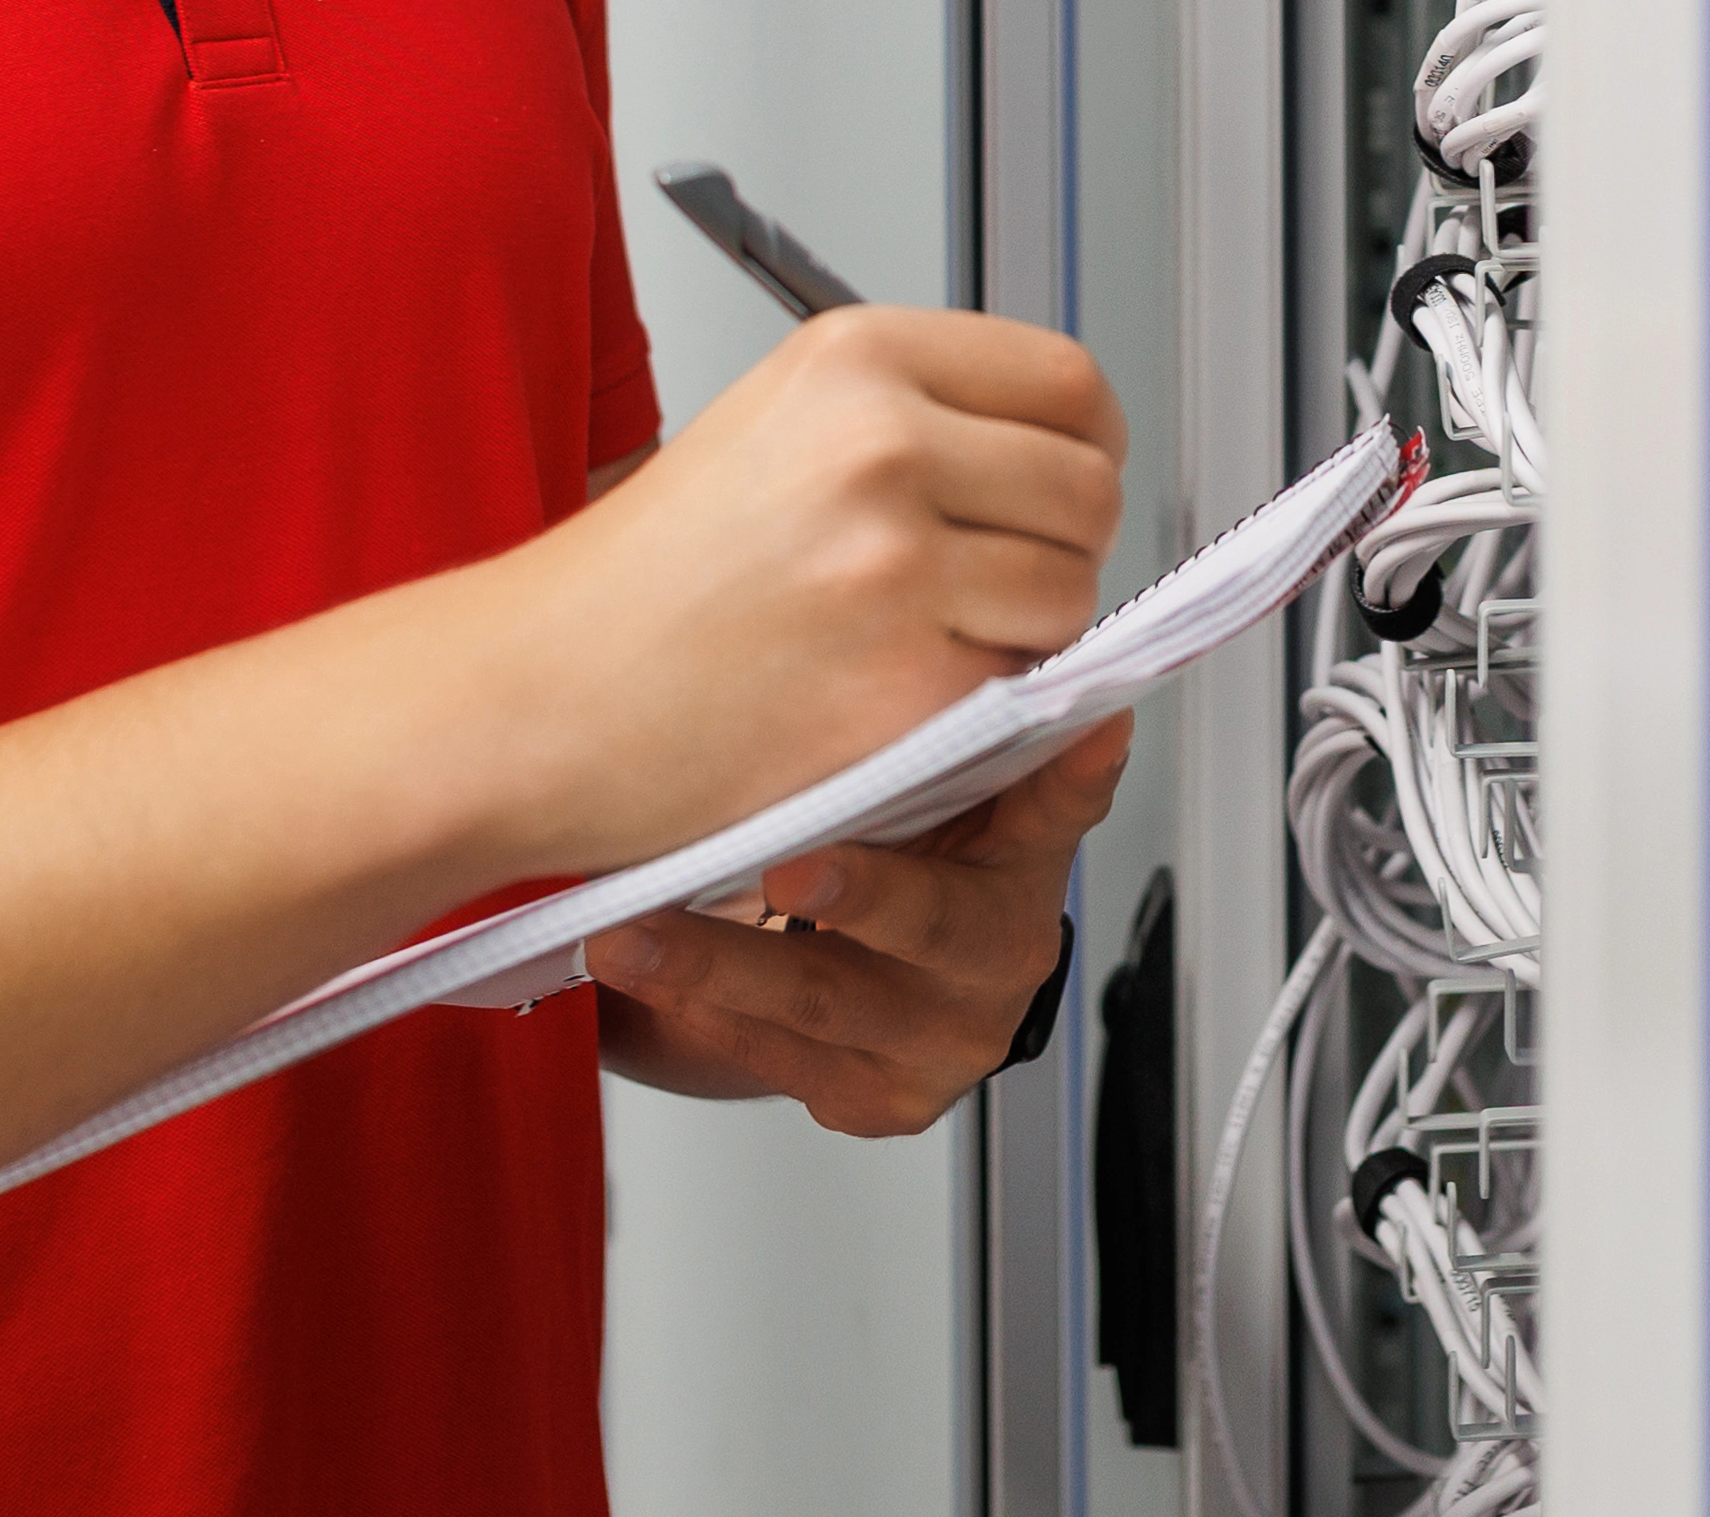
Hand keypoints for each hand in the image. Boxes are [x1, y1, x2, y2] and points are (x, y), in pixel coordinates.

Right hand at [482, 304, 1125, 879]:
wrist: (529, 696)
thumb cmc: (637, 586)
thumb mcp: (775, 426)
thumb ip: (915, 416)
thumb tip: (1057, 451)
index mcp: (855, 358)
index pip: (1069, 380)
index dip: (1081, 447)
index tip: (1054, 487)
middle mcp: (882, 442)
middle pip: (1088, 488)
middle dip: (1056, 549)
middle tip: (980, 586)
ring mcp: (895, 564)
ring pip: (1069, 594)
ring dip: (1021, 636)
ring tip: (917, 644)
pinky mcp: (902, 684)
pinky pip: (1015, 690)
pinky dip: (974, 709)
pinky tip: (885, 700)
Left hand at [590, 715, 1133, 1134]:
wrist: (872, 969)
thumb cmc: (892, 842)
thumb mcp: (924, 776)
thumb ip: (938, 717)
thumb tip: (907, 613)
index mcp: (1028, 853)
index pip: (1061, 803)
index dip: (1069, 773)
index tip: (1083, 728)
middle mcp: (1003, 949)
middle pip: (933, 921)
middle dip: (855, 894)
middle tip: (780, 867)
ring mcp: (946, 1034)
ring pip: (826, 1001)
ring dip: (715, 964)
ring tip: (626, 933)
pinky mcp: (883, 1096)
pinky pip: (784, 1056)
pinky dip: (701, 1014)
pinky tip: (640, 985)